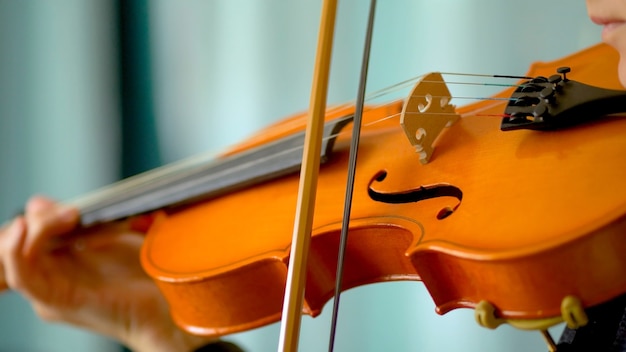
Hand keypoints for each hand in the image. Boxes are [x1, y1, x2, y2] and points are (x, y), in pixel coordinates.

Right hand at [0, 196, 213, 351]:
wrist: (169, 305)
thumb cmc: (147, 275)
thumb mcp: (115, 237)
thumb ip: (84, 221)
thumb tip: (45, 202)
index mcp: (61, 263)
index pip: (28, 233)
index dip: (39, 214)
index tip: (65, 205)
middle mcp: (50, 279)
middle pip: (19, 241)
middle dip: (40, 218)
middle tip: (72, 211)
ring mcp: (50, 293)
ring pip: (16, 255)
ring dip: (36, 228)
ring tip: (68, 217)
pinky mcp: (56, 301)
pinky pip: (23, 278)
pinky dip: (15, 251)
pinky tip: (25, 229)